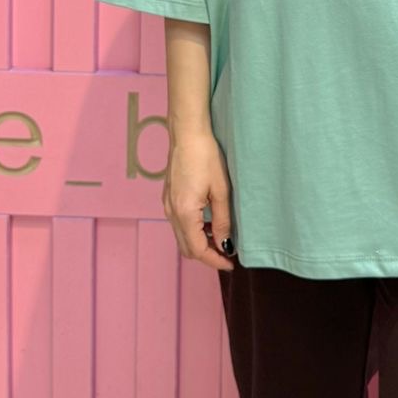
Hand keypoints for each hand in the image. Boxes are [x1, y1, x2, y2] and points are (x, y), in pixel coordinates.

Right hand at [162, 132, 235, 271]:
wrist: (187, 134)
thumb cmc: (206, 157)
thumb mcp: (221, 190)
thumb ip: (222, 221)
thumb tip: (224, 245)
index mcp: (184, 213)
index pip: (198, 250)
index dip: (215, 261)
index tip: (231, 264)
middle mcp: (171, 213)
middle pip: (187, 248)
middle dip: (207, 255)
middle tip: (227, 253)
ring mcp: (167, 205)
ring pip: (182, 238)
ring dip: (200, 243)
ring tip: (220, 238)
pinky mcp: (168, 198)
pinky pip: (179, 225)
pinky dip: (193, 231)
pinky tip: (208, 223)